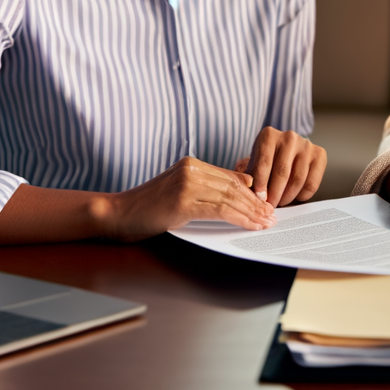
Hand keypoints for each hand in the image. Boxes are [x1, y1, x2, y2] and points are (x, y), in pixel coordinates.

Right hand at [106, 157, 275, 240]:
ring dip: (252, 212)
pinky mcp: (183, 201)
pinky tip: (250, 225)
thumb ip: (204, 189)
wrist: (117, 213)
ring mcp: (187, 183)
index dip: (252, 191)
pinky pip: (220, 209)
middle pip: (234, 186)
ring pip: (230, 197)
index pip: (230, 177)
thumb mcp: (178, 192)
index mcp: (191, 164)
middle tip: (272, 215)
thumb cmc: (146, 208)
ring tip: (266, 222)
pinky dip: (239, 218)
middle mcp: (191, 169)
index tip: (266, 203)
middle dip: (256, 202)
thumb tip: (238, 191)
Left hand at [234, 127, 325, 205]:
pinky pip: (312, 183)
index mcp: (269, 135)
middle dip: (275, 194)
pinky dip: (302, 195)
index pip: (264, 162)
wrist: (285, 150)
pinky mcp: (319, 155)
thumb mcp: (252, 163)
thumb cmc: (266, 160)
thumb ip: (248, 176)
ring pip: (298, 179)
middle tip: (270, 206)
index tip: (260, 198)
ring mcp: (306, 145)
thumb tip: (249, 192)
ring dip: (288, 196)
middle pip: (282, 172)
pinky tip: (294, 197)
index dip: (261, 183)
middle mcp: (289, 137)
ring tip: (281, 202)